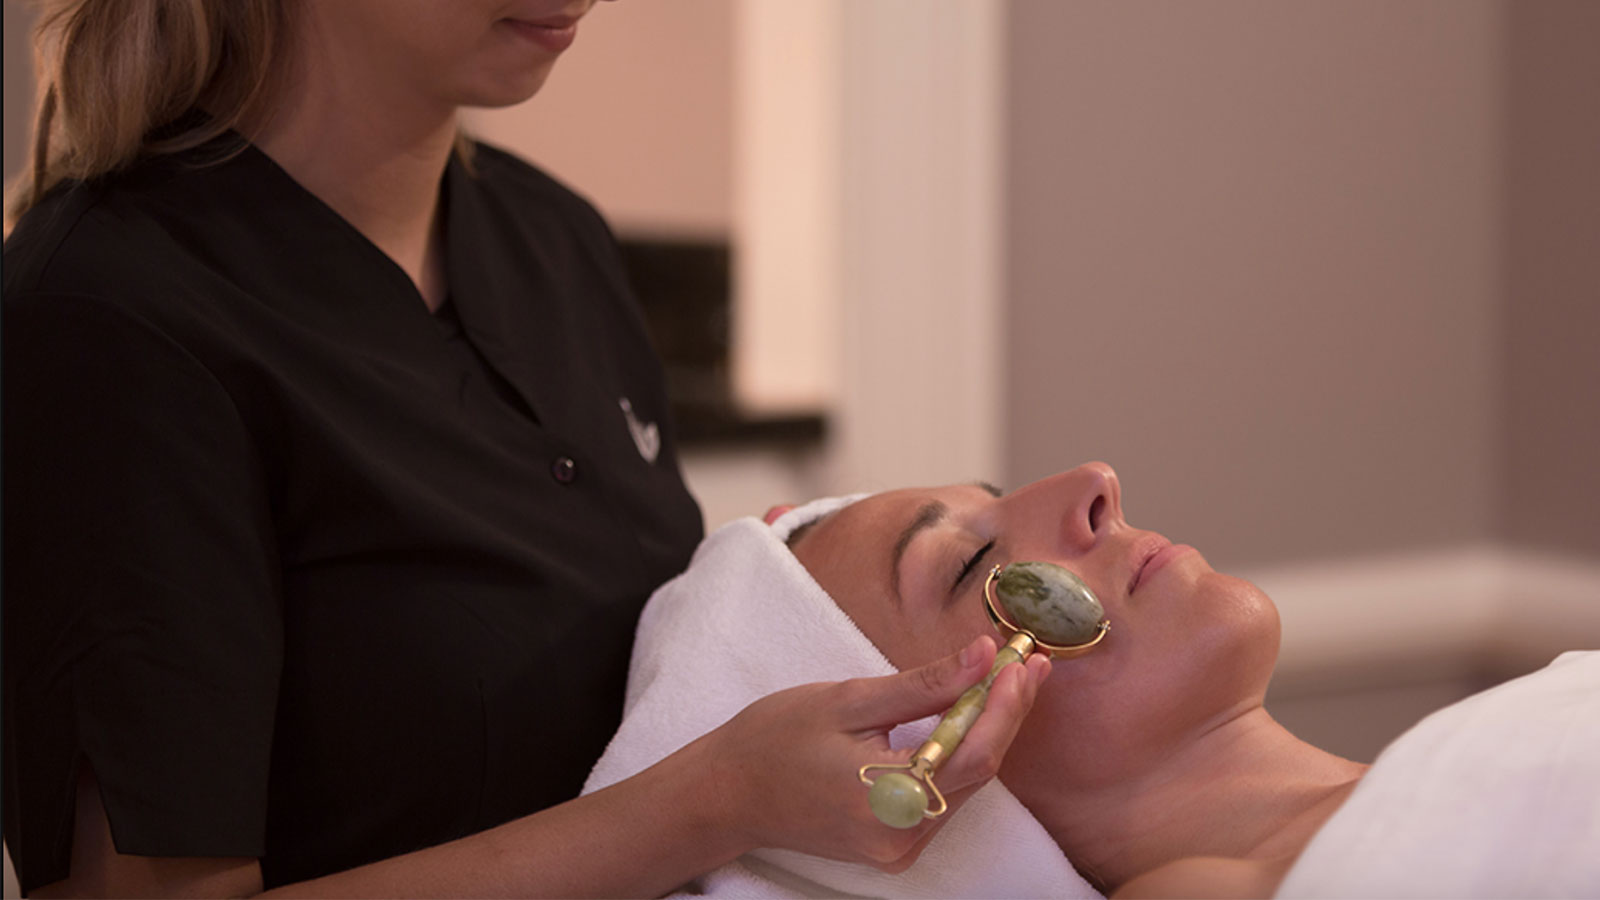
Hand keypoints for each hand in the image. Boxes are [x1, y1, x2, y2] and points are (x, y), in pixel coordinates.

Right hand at [703, 635, 1050, 870]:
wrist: (726, 793)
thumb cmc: (774, 739)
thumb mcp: (847, 699)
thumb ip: (922, 684)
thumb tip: (983, 656)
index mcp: (887, 799)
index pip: (973, 754)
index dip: (1006, 706)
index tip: (1022, 661)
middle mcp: (900, 836)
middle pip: (977, 771)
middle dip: (1004, 713)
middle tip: (1024, 663)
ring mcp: (898, 847)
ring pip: (964, 784)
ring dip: (986, 731)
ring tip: (1003, 681)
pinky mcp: (894, 846)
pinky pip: (943, 796)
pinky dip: (959, 756)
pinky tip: (966, 718)